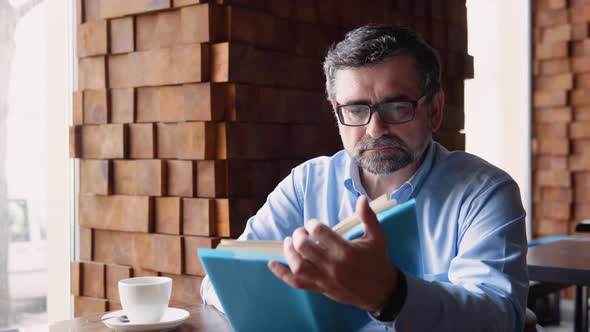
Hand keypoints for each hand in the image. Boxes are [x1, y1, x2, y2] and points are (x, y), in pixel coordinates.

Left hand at [268, 196, 398, 310]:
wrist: (381, 291)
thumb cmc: (377, 261)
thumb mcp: (377, 237)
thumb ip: (367, 217)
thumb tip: (361, 198)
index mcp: (346, 251)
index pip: (319, 232)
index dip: (312, 224)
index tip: (313, 224)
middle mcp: (333, 266)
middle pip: (304, 248)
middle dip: (298, 235)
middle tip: (300, 232)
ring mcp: (325, 279)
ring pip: (298, 266)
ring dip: (288, 251)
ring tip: (289, 242)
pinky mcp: (320, 288)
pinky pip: (297, 283)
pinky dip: (282, 274)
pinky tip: (272, 264)